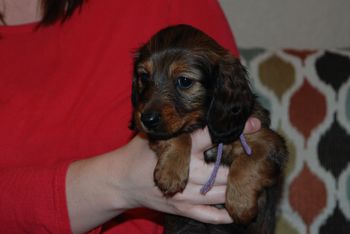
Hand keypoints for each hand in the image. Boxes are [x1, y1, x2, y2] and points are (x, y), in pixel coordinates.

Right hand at [120, 117, 260, 223]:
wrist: (121, 181)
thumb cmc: (139, 153)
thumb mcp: (156, 134)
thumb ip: (178, 126)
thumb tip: (205, 111)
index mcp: (179, 149)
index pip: (210, 136)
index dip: (234, 129)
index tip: (255, 123)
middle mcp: (186, 173)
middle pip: (223, 170)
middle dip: (243, 163)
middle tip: (260, 156)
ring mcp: (185, 195)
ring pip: (221, 193)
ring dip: (239, 187)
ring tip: (255, 180)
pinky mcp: (182, 208)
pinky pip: (210, 215)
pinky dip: (227, 213)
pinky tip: (240, 207)